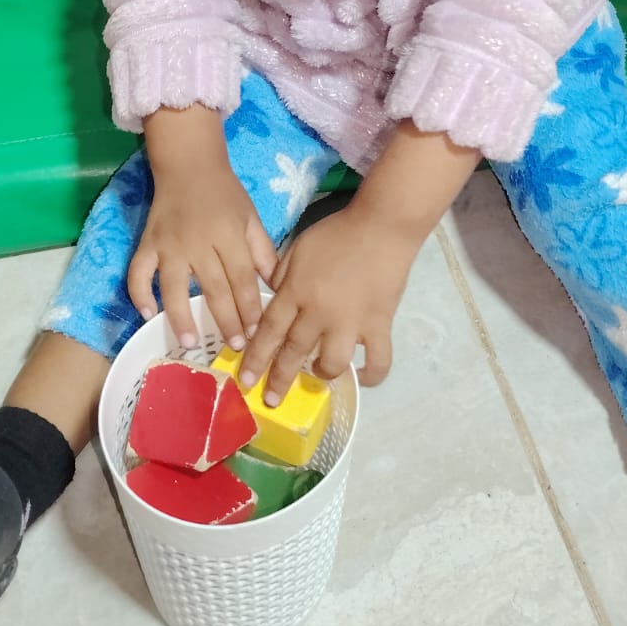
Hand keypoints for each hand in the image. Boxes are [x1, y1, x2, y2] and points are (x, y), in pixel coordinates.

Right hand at [127, 160, 277, 354]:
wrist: (189, 164)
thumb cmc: (225, 193)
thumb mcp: (251, 217)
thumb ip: (263, 251)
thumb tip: (275, 288)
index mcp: (228, 234)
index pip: (242, 278)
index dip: (250, 307)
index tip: (257, 332)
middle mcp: (198, 242)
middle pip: (214, 288)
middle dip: (226, 320)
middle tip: (234, 346)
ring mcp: (168, 244)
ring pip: (174, 287)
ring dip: (181, 317)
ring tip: (190, 342)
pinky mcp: (146, 243)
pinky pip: (138, 273)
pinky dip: (139, 294)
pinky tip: (147, 314)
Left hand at [240, 208, 416, 404]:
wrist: (381, 225)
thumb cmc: (337, 233)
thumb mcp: (298, 247)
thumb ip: (282, 274)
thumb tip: (273, 297)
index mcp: (297, 291)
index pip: (270, 331)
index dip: (256, 357)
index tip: (245, 378)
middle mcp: (319, 313)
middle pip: (293, 352)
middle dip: (278, 379)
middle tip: (268, 400)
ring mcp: (350, 322)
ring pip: (331, 363)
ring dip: (320, 375)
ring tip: (317, 376)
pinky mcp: (379, 325)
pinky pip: (377, 360)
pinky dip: (370, 374)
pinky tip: (361, 375)